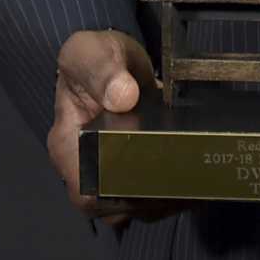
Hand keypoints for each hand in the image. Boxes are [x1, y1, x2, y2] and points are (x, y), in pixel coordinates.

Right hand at [48, 30, 181, 228]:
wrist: (111, 60)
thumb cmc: (93, 56)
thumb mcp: (91, 52)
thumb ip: (103, 70)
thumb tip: (122, 97)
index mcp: (67, 144)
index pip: (84, 189)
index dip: (116, 196)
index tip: (153, 181)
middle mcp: (81, 167)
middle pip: (109, 206)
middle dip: (147, 201)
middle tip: (184, 185)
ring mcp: (104, 173)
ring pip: (129, 208)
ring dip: (160, 203)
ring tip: (192, 187)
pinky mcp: (125, 173)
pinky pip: (142, 199)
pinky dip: (166, 198)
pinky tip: (191, 186)